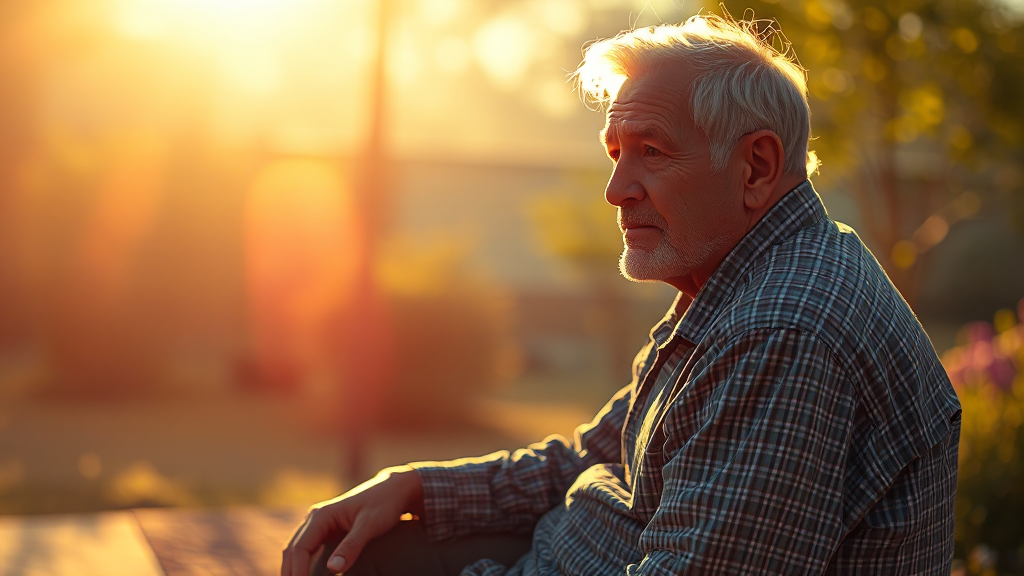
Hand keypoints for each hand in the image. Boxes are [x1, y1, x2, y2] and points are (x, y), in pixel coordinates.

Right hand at [281, 465, 423, 575]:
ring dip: (294, 569)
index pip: (300, 549)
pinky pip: (307, 550)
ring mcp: (318, 524)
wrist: (392, 491)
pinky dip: (303, 565)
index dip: (298, 571)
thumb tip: (333, 568)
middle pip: (292, 551)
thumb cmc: (383, 504)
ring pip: (297, 551)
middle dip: (291, 572)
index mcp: (321, 515)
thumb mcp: (370, 525)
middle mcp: (315, 518)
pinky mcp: (325, 531)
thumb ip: (352, 546)